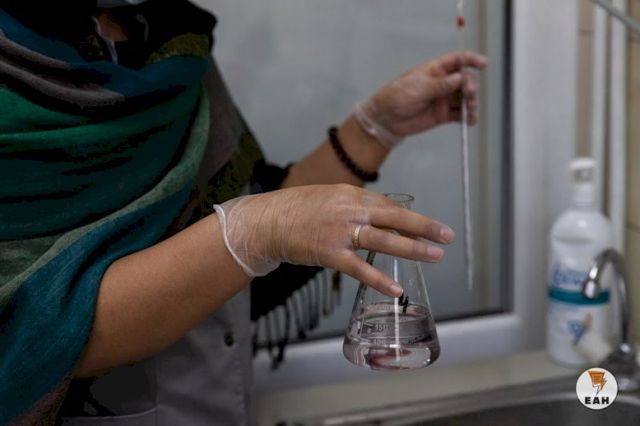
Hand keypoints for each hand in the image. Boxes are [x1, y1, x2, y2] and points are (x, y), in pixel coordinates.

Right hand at [214, 185, 453, 296]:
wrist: (265, 221)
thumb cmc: (294, 209)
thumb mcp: (327, 198)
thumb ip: (352, 207)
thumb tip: (374, 218)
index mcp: (350, 193)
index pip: (387, 205)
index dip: (408, 218)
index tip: (425, 227)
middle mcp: (349, 209)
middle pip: (394, 216)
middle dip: (424, 226)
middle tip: (447, 236)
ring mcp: (340, 231)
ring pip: (384, 240)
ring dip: (412, 248)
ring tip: (434, 256)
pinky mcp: (329, 253)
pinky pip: (359, 267)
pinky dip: (379, 279)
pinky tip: (396, 287)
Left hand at [355, 50, 486, 147]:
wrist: (385, 119)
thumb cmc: (396, 97)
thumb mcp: (418, 88)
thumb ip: (440, 85)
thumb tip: (460, 78)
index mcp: (435, 70)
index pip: (458, 60)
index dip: (471, 60)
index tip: (483, 64)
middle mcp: (443, 83)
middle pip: (465, 80)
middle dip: (471, 86)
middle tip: (469, 94)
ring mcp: (443, 99)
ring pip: (464, 98)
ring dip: (471, 103)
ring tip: (469, 110)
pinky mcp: (442, 115)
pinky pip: (459, 115)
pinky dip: (466, 118)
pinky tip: (469, 121)